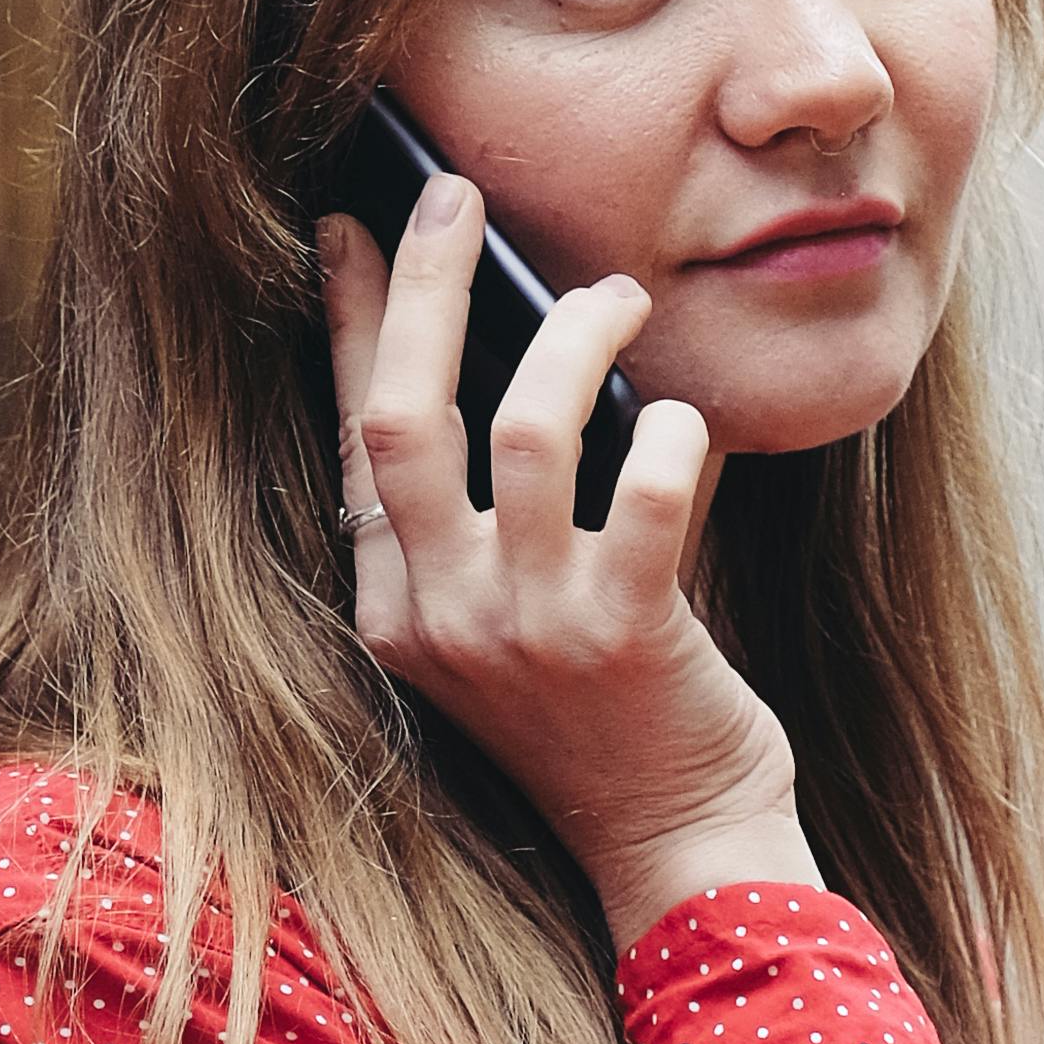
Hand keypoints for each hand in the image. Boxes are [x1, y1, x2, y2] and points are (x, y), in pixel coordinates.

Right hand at [318, 184, 816, 948]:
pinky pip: (649, 489)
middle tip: (456, 195)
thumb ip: (496, 512)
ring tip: (621, 300)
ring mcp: (526, 630)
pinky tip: (689, 421)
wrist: (678, 848)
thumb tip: (519, 350)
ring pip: (527, 431)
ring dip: (578, 340)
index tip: (354, 227)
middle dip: (425, 286)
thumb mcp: (509, 619)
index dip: (356, 320)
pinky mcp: (623, 637)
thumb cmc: (606, 718)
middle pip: (403, 414)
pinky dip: (675, 434)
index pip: (354, 434)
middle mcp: (440, 617)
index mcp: (393, 608)